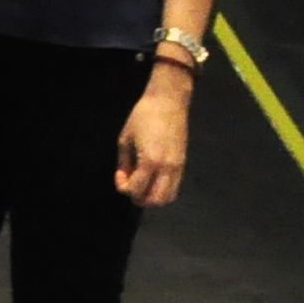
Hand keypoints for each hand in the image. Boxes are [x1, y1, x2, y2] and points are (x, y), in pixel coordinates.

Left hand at [117, 72, 193, 206]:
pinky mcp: (183, 164)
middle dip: (139, 198)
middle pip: (155, 200)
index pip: (137, 189)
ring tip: (142, 184)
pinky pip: (175, 187)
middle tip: (130, 186)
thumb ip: (124, 162)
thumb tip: (123, 178)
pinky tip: (153, 179)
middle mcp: (167, 168)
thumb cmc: (142, 116)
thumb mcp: (125, 138)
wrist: (168, 102)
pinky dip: (162, 190)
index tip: (120, 176)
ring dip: (152, 197)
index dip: (124, 188)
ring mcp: (178, 167)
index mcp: (150, 161)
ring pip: (168, 197)